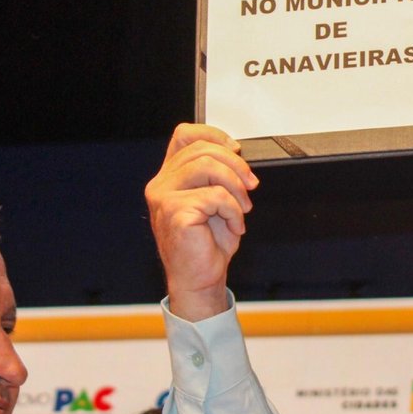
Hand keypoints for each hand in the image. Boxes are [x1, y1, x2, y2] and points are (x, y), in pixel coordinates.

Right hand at [145, 123, 258, 320]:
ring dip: (235, 187)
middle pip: (202, 150)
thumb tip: (236, 154)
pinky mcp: (174, 211)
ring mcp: (164, 197)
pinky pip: (214, 196)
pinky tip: (234, 226)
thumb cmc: (207, 245)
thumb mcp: (216, 201)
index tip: (236, 149)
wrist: (200, 278)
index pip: (184, 135)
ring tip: (243, 208)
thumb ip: (218, 175)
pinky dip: (233, 210)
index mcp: (170, 177)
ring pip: (208, 166)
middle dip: (236, 165)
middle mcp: (161, 183)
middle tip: (250, 186)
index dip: (213, 134)